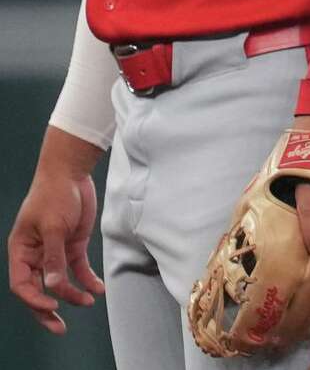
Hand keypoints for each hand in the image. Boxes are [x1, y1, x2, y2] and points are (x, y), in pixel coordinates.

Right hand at [7, 151, 104, 334]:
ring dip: (72, 294)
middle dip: (48, 309)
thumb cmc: (54, 195)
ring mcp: (55, 251)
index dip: (34, 298)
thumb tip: (53, 285)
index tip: (52, 304)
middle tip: (60, 328)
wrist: (72, 173)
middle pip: (39, 288)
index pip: (22, 284)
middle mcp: (36, 255)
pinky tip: (97, 289)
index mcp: (21, 251)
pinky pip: (78, 268)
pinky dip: (87, 280)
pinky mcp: (73, 245)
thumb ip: (54, 257)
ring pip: (59, 282)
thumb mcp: (52, 226)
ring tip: (88, 301)